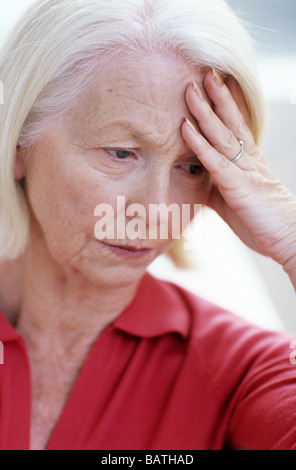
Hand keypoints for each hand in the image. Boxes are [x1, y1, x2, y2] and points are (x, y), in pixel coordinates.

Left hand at [182, 69, 295, 286]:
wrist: (288, 239)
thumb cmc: (261, 222)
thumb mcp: (232, 202)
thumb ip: (215, 188)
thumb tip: (196, 181)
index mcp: (249, 163)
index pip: (237, 127)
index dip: (227, 105)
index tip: (217, 82)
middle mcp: (249, 160)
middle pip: (231, 122)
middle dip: (217, 96)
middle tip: (205, 71)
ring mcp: (245, 171)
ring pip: (222, 135)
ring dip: (206, 111)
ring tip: (193, 87)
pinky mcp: (239, 186)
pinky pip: (215, 161)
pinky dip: (199, 143)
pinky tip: (186, 127)